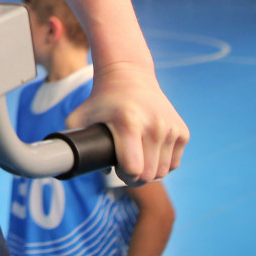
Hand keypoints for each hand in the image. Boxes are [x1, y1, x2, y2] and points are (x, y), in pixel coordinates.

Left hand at [66, 61, 187, 186]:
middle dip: (136, 178)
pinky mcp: (182, 131)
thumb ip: (72, 142)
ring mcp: (171, 128)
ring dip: (150, 172)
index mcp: (128, 123)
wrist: (129, 76)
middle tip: (125, 168)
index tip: (116, 169)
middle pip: (150, 175)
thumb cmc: (101, 100)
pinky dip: (163, 164)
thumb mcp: (79, 116)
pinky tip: (150, 153)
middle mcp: (154, 126)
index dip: (124, 176)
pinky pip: (175, 163)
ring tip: (136, 159)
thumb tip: (75, 167)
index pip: (134, 169)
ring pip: (164, 172)